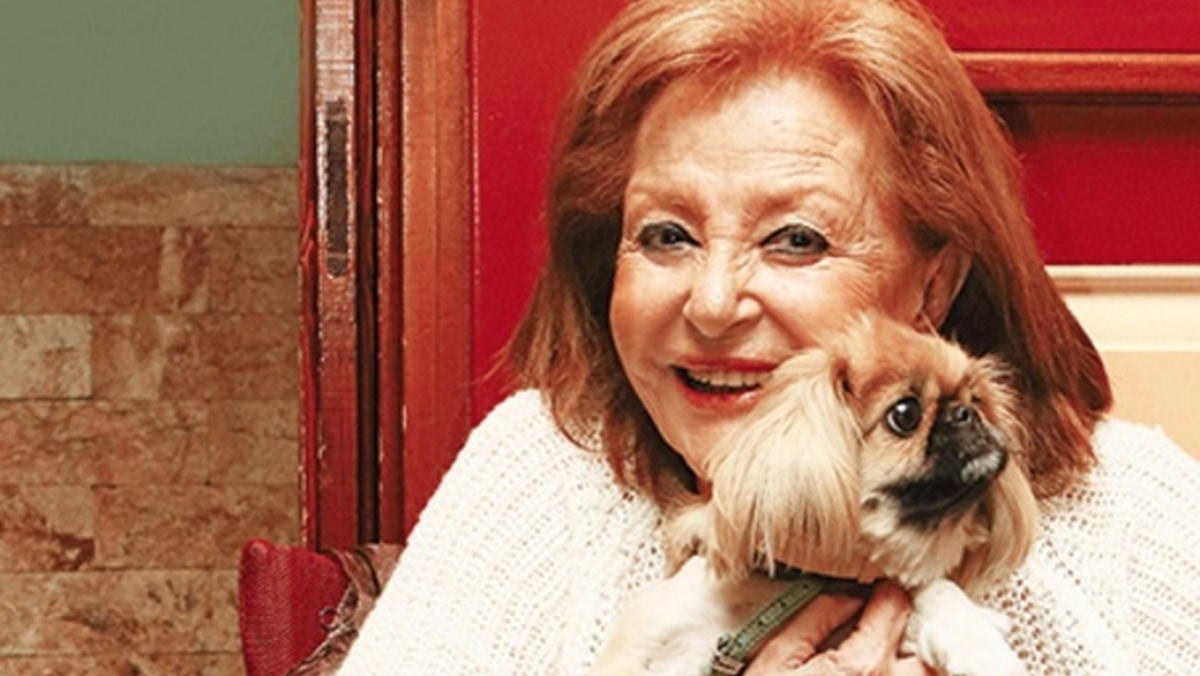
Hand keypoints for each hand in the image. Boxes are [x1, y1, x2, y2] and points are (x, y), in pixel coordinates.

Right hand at [744, 580, 933, 674]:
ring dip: (922, 664)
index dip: (887, 590)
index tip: (877, 587)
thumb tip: (848, 596)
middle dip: (916, 628)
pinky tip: (900, 671)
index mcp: (861, 669)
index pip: (896, 609)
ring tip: (902, 652)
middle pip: (931, 650)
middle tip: (895, 621)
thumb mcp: (777, 659)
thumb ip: (816, 619)